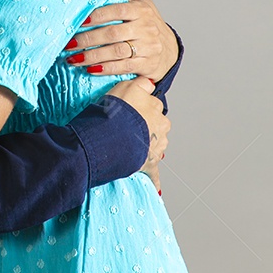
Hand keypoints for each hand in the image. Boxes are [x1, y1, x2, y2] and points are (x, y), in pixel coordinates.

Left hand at [65, 0, 178, 81]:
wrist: (170, 50)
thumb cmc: (149, 21)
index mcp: (141, 10)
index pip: (117, 11)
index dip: (98, 16)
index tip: (80, 21)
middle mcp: (145, 29)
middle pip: (113, 34)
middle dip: (88, 40)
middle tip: (69, 43)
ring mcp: (147, 48)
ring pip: (116, 52)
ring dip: (93, 56)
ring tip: (73, 58)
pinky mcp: (146, 65)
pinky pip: (123, 67)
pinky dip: (105, 68)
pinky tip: (89, 69)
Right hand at [107, 76, 169, 191]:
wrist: (112, 133)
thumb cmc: (118, 110)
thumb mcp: (128, 86)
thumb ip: (142, 84)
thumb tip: (150, 83)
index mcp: (157, 112)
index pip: (154, 108)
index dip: (141, 109)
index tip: (132, 111)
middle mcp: (161, 129)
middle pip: (157, 128)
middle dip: (147, 129)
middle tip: (129, 128)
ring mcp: (155, 148)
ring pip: (154, 147)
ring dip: (147, 147)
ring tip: (130, 147)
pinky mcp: (148, 164)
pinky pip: (154, 174)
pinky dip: (155, 180)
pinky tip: (157, 188)